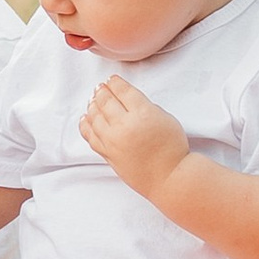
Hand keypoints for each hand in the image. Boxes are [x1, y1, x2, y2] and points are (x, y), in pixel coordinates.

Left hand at [79, 75, 188, 202]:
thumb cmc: (172, 149)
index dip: (115, 83)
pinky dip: (86, 124)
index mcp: (142, 113)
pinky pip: (91, 136)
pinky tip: (85, 118)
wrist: (169, 177)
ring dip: (93, 105)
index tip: (112, 80)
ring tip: (93, 100)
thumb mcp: (166, 118)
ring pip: (95, 116)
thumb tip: (129, 102)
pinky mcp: (107, 153)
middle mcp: (124, 125)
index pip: (123, 91)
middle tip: (100, 87)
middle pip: (106, 101)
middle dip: (102, 91)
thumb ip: (147, 107)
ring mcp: (113, 140)